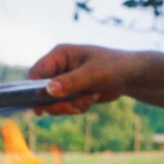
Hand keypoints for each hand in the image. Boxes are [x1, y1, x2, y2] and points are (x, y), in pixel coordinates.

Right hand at [28, 44, 143, 114]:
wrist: (131, 76)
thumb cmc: (113, 67)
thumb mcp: (93, 74)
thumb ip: (70, 82)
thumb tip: (48, 90)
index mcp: (60, 55)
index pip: (37, 72)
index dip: (33, 89)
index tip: (38, 108)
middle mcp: (59, 67)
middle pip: (43, 91)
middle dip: (59, 103)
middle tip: (73, 108)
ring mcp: (65, 81)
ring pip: (55, 102)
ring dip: (72, 105)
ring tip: (91, 98)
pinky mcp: (73, 92)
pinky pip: (68, 106)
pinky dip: (79, 107)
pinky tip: (93, 98)